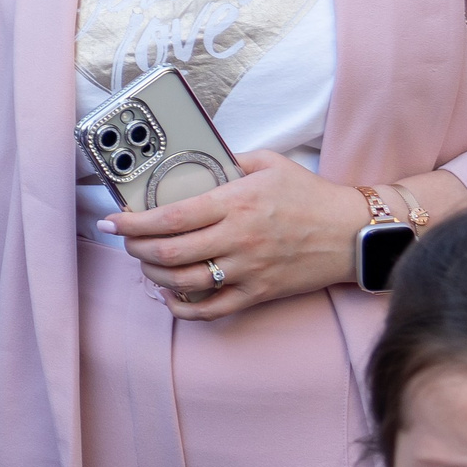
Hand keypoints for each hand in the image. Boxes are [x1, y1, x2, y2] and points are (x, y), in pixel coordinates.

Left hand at [100, 151, 363, 318]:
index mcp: (236, 203)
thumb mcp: (269, 163)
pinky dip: (184, 308)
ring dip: (154, 274)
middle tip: (125, 241)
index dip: (134, 223)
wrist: (352, 232)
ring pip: (185, 283)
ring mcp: (248, 270)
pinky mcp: (259, 294)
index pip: (171, 217)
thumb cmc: (310, 195)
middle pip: (170, 252)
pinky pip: (213, 310)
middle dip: (136, 248)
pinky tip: (171, 296)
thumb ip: (229, 159)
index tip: (113, 221)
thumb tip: (197, 156)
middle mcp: (239, 239)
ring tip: (144, 262)